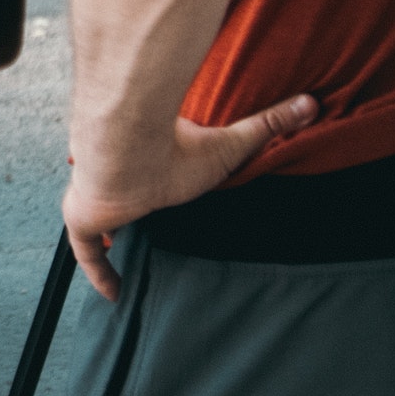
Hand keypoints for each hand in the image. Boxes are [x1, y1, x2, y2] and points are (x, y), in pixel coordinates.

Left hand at [61, 93, 317, 300]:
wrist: (128, 146)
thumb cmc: (178, 144)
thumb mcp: (231, 143)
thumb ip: (269, 124)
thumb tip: (312, 102)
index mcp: (150, 159)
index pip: (147, 174)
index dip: (151, 185)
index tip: (158, 192)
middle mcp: (118, 175)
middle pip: (119, 197)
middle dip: (126, 208)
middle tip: (137, 227)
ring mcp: (95, 195)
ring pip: (98, 219)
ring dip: (108, 235)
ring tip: (122, 256)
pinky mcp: (82, 216)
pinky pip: (85, 251)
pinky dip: (97, 270)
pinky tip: (113, 293)